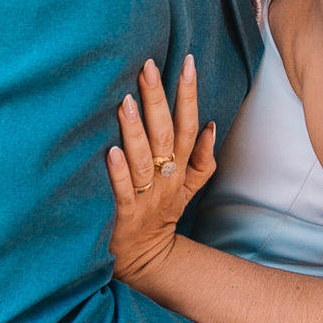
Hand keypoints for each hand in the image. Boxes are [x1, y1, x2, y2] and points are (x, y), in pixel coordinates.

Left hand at [104, 55, 216, 286]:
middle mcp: (166, 180)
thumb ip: (202, 160)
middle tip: (148, 66)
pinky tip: (111, 151)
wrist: (146, 260)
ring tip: (127, 101)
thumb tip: (211, 125)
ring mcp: (146, 198)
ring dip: (136, 131)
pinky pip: (122, 192)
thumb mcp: (189, 188)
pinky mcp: (125, 217)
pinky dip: (118, 173)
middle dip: (159, 99)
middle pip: (167, 135)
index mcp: (180, 170)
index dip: (189, 94)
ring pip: (145, 160)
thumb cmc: (160, 216)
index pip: (189, 125)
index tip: (186, 62)